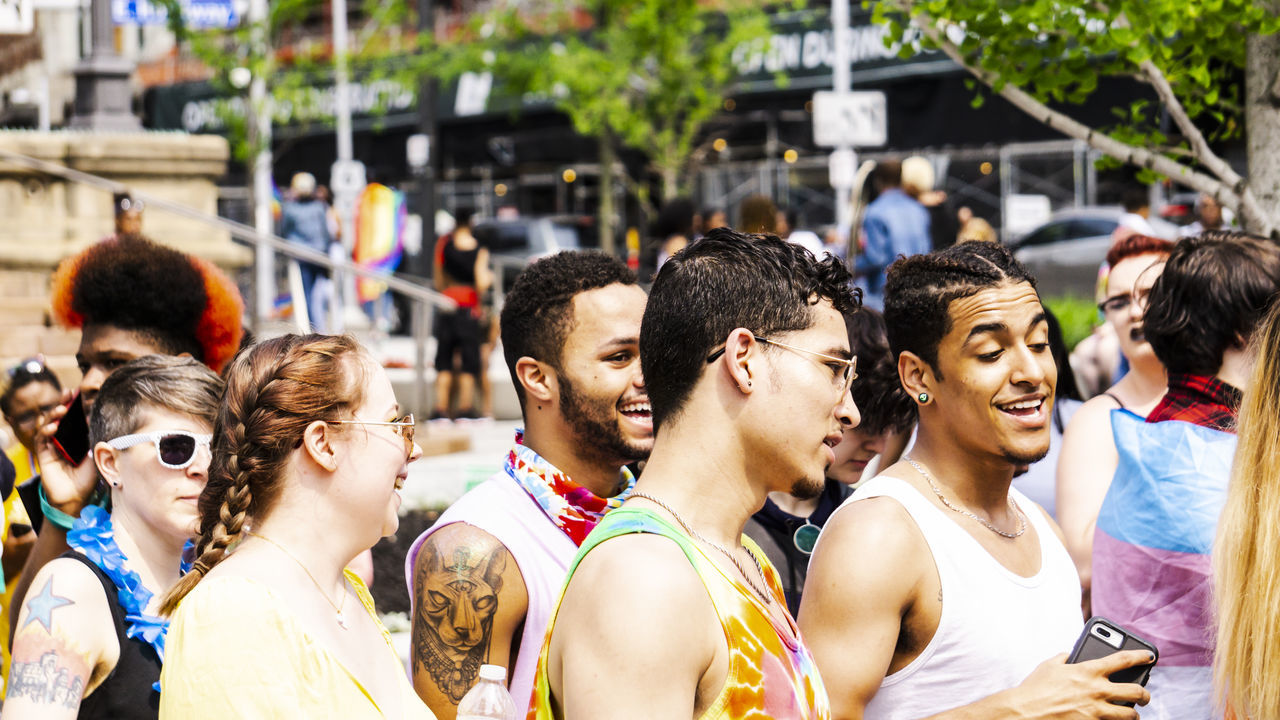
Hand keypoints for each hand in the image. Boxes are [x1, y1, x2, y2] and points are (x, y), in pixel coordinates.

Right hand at [33, 392, 98, 515]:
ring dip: (53, 416)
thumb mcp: (95, 453)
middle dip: (62, 404)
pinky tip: (52, 427)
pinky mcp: (43, 456)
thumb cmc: (89, 477)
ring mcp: (52, 448)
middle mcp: (63, 442)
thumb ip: (93, 436)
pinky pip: (41, 440)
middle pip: (59, 419)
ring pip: (48, 426)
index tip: (78, 392)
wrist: (78, 498)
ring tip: (62, 409)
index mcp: (76, 440)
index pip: (73, 418)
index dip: (74, 406)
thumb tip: (95, 417)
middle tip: (67, 393)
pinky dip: (45, 431)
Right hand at [1006, 651, 1151, 718]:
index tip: (1150, 655)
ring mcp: (1096, 710)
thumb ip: (1063, 658)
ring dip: (1134, 714)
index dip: (1140, 655)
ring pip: (1130, 714)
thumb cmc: (1035, 687)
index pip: (1123, 659)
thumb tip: (1068, 654)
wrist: (1026, 711)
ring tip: (1133, 714)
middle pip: (1135, 691)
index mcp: (1088, 670)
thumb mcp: (1049, 665)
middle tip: (1145, 695)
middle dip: (1145, 694)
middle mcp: (1097, 690)